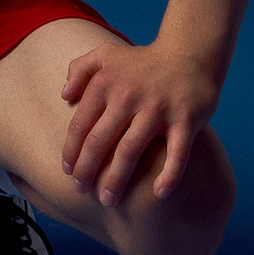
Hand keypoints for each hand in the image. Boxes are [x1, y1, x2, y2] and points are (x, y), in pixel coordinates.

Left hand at [59, 37, 222, 205]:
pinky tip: (159, 194)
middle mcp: (128, 97)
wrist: (190, 53)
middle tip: (81, 191)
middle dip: (87, 170)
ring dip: (117, 179)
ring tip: (109, 201)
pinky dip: (170, 174)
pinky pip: (177, 152)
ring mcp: (158, 109)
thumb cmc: (144, 61)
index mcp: (106, 84)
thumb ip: (79, 69)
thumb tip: (64, 95)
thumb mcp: (106, 54)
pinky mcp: (186, 119)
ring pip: (131, 150)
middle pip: (100, 141)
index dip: (72, 151)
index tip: (67, 171)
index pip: (81, 124)